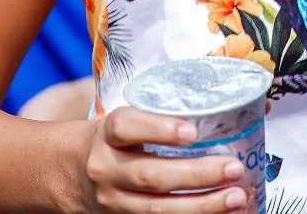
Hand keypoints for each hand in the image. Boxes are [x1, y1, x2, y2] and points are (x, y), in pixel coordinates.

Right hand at [82, 107, 247, 212]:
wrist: (70, 174)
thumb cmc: (114, 140)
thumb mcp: (126, 120)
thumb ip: (163, 114)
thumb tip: (236, 104)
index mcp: (107, 134)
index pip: (126, 126)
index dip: (159, 129)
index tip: (192, 131)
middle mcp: (106, 169)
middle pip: (150, 175)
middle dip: (197, 174)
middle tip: (233, 167)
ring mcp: (113, 202)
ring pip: (156, 209)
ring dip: (201, 206)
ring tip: (235, 198)